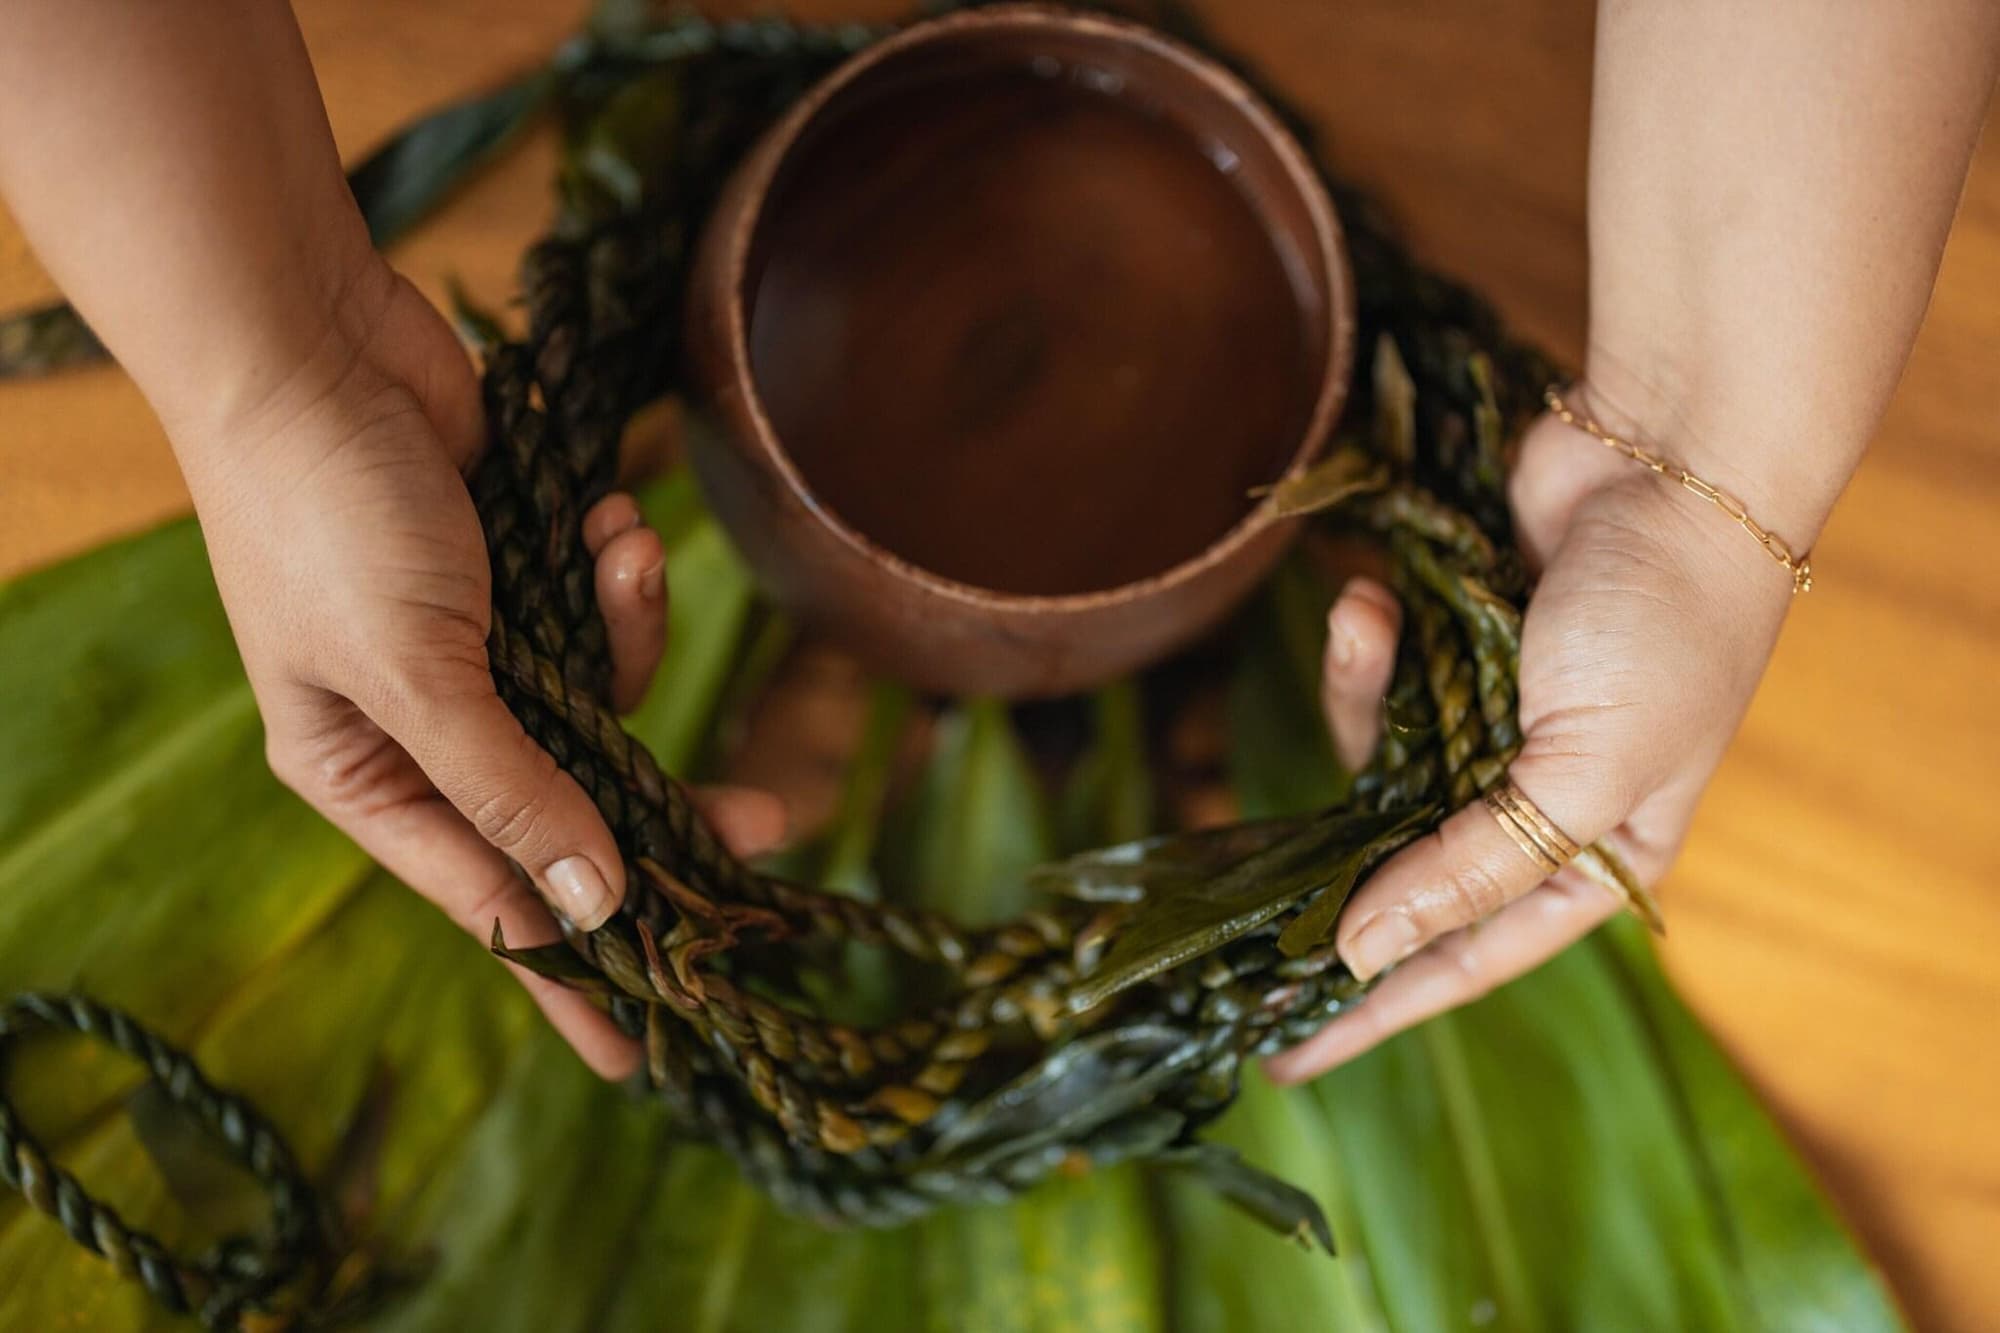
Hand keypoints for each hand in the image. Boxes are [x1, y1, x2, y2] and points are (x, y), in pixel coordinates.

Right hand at [173, 254, 782, 1078]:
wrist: (313, 344)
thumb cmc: (330, 518)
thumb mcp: (417, 672)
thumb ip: (510, 789)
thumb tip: (596, 905)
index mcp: (369, 774)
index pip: (491, 901)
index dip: (572, 972)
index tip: (644, 1052)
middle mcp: (427, 725)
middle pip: (574, 808)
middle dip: (661, 800)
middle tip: (765, 825)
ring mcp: (479, 648)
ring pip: (602, 698)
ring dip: (630, 631)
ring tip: (620, 552)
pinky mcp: (525, 577)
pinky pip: (603, 609)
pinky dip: (617, 568)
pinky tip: (609, 513)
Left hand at [1267, 402, 1797, 1082]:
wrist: (1678, 462)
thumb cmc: (1666, 628)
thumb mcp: (1582, 771)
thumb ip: (1472, 866)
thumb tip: (1362, 956)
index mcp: (1598, 861)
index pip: (1465, 961)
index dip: (1375, 1011)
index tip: (1284, 1060)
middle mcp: (1540, 807)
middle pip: (1401, 871)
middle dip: (1330, 862)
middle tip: (1234, 899)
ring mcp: (1493, 730)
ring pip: (1377, 766)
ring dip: (1357, 698)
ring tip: (1364, 620)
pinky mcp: (1458, 658)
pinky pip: (1383, 683)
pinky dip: (1368, 646)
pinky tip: (1368, 596)